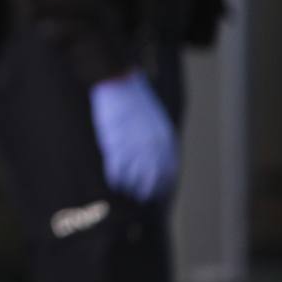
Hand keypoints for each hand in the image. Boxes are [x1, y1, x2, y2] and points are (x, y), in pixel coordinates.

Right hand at [89, 71, 177, 201]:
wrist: (120, 84)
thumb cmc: (136, 98)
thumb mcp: (156, 119)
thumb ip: (159, 139)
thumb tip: (156, 153)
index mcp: (166, 141)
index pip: (168, 172)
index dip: (161, 185)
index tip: (155, 191)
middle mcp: (154, 149)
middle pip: (152, 180)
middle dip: (145, 191)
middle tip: (139, 197)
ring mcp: (135, 149)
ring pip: (134, 180)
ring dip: (129, 188)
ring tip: (124, 190)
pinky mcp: (116, 148)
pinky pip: (117, 173)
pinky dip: (115, 180)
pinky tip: (113, 182)